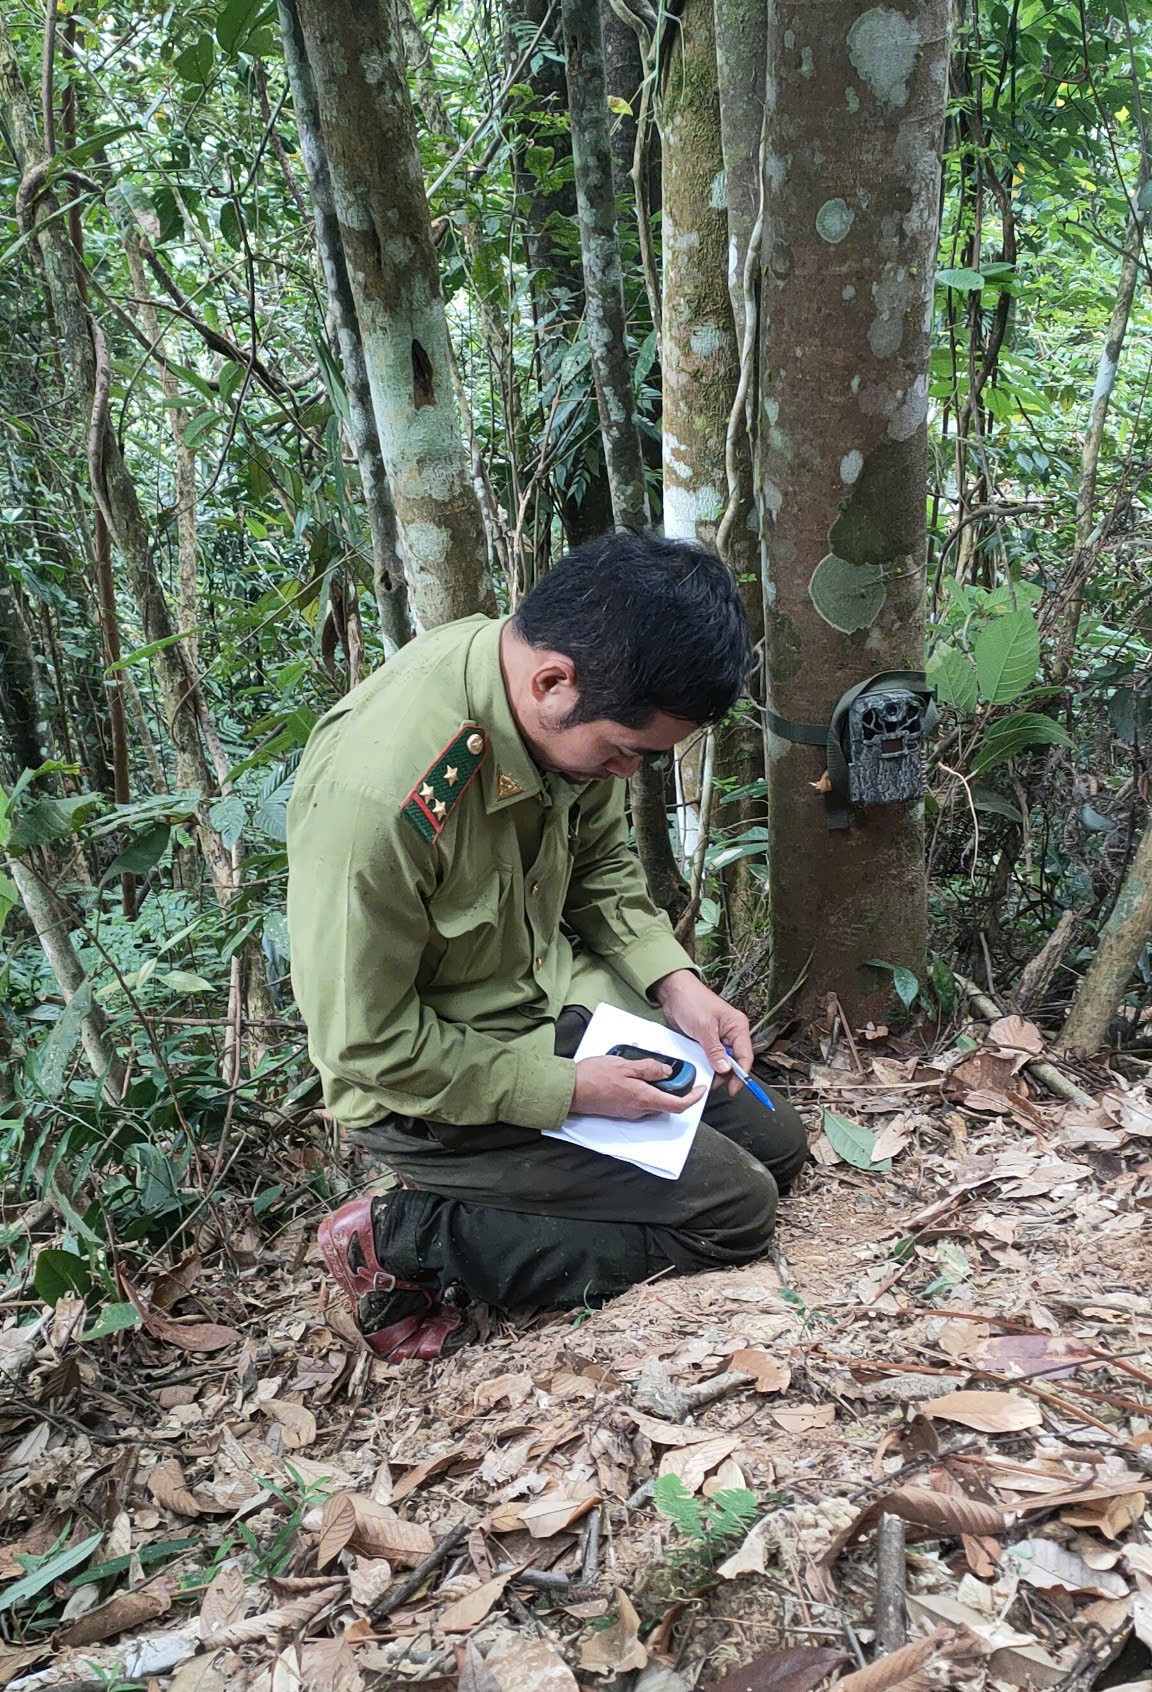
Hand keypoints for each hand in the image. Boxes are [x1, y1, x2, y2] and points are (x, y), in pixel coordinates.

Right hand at [572, 1055, 705, 1119]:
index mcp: (643, 1098)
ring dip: (657, 1087)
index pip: (677, 1105)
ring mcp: (629, 1112)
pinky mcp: (620, 1110)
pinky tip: (633, 1074)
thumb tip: (667, 1071)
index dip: (693, 1098)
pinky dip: (644, 1089)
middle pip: (667, 1103)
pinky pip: (640, 1101)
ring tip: (646, 1067)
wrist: (570, 1091)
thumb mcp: (625, 1064)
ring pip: (653, 1101)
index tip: (701, 1089)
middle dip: (674, 1088)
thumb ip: (649, 1068)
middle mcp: (639, 1110)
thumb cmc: (593, 1077)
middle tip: (672, 1069)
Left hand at [653, 969, 752, 1096]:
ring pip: (722, 1062)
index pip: (745, 1056)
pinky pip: (710, 1058)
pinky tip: (699, 1069)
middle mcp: (731, 1033)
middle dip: (725, 1075)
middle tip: (712, 1083)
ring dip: (714, 1071)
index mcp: (737, 1027)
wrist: (673, 992)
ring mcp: (719, 1038)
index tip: (733, 1089)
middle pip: (735, 1062)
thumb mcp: (703, 1027)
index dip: (741, 1075)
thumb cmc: (692, 1001)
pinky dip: (706, 1065)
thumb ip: (714, 1050)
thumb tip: (724, 1069)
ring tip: (704, 1077)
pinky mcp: (707, 1041)